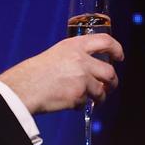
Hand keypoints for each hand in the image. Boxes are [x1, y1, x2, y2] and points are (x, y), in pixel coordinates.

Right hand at [0, 34, 123, 113]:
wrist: (23, 87)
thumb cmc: (36, 72)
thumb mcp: (57, 54)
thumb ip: (75, 56)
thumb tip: (91, 66)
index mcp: (75, 45)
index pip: (105, 41)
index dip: (116, 48)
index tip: (120, 56)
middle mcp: (81, 60)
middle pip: (110, 71)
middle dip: (113, 82)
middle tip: (110, 86)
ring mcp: (81, 78)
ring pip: (102, 90)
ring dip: (101, 97)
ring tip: (95, 99)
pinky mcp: (79, 95)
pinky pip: (86, 102)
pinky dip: (80, 104)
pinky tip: (69, 102)